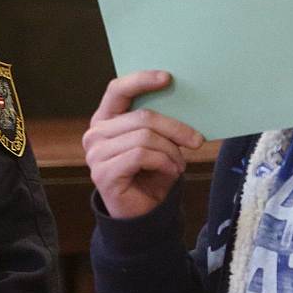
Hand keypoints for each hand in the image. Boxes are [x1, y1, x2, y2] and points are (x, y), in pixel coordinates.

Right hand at [83, 70, 204, 218]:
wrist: (142, 214)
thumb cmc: (150, 174)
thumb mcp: (156, 143)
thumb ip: (158, 123)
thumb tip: (181, 100)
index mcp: (105, 120)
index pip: (118, 89)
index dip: (142, 80)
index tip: (168, 78)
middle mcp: (95, 134)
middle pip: (142, 116)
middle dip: (175, 128)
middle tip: (196, 140)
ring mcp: (96, 154)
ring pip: (145, 137)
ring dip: (171, 151)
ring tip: (180, 164)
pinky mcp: (103, 173)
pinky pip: (141, 155)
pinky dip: (164, 162)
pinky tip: (172, 172)